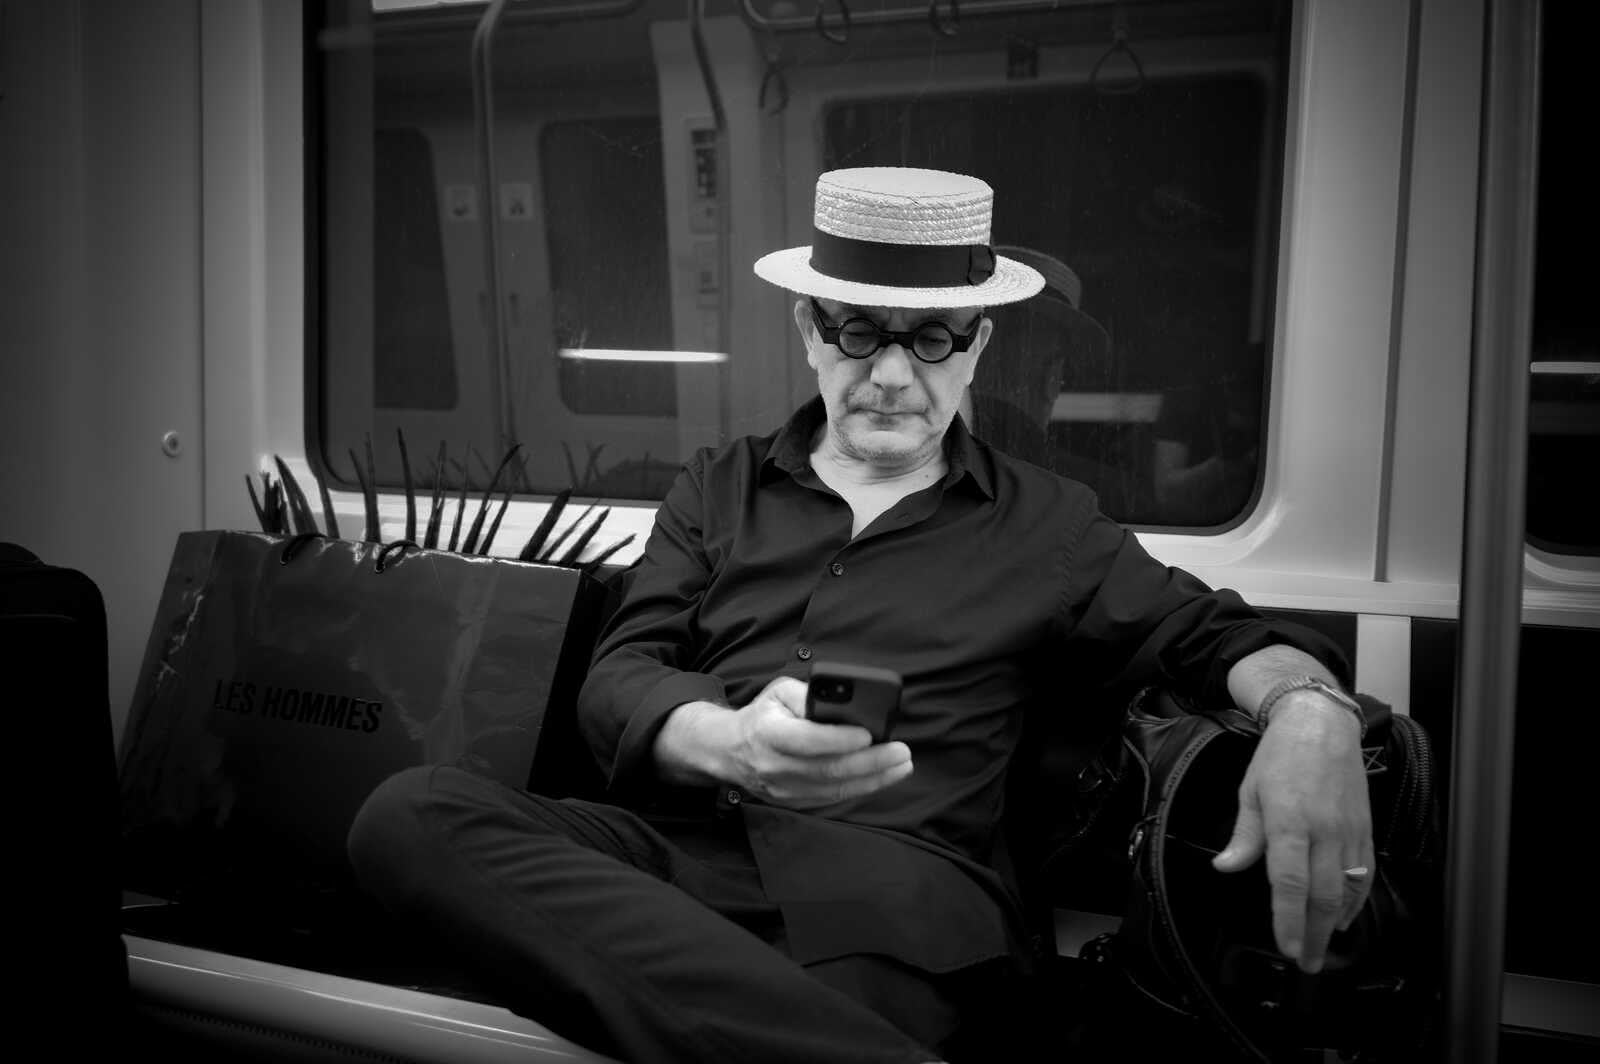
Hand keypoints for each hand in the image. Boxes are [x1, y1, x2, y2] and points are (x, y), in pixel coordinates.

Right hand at [725, 677, 912, 808]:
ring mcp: (783, 789)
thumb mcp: (779, 692)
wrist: (732, 751)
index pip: (807, 740)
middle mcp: (774, 766)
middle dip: (871, 762)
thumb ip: (808, 695)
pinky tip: (881, 777)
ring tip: (901, 766)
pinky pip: (832, 797)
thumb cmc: (763, 716)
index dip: (840, 739)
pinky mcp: (794, 802)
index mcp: (768, 733)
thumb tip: (844, 702)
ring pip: (835, 788)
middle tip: (901, 752)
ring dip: (874, 779)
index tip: (868, 733)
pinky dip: (860, 788)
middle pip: (829, 769)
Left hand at [1211, 692, 1373, 972]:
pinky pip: (1364, 873)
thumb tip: (1227, 866)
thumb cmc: (1280, 755)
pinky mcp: (1364, 829)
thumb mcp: (1250, 790)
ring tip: (1321, 947)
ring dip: (1334, 924)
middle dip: (1313, 935)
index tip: (1286, 947)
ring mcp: (1348, 831)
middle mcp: (1323, 830)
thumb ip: (1244, 835)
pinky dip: (1357, 901)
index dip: (1287, 920)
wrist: (1321, 724)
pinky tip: (1345, 917)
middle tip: (1306, 963)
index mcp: (1289, 822)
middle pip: (1322, 896)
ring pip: (1347, 890)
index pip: (1288, 883)